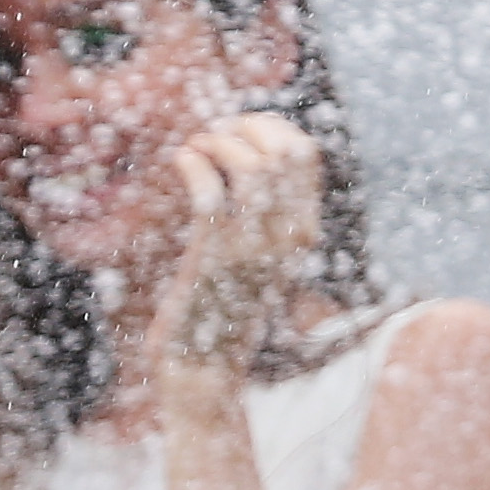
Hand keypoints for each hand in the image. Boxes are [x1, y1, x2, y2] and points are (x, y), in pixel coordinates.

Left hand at [154, 113, 326, 382]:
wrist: (206, 364)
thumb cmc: (224, 305)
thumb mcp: (259, 255)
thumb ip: (265, 213)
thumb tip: (249, 155)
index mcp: (302, 230)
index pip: (307, 154)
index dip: (271, 126)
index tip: (240, 128)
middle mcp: (287, 236)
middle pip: (283, 150)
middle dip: (246, 126)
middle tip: (215, 133)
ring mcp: (254, 246)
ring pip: (251, 165)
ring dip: (218, 142)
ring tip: (197, 146)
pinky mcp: (216, 256)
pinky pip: (210, 192)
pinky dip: (194, 164)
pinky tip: (182, 160)